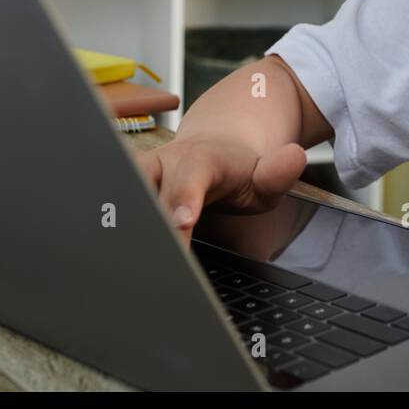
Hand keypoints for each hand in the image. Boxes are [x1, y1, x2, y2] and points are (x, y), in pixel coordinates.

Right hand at [132, 138, 308, 246]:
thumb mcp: (266, 175)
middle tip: (153, 261)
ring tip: (125, 262)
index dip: (184, 198)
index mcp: (200, 160)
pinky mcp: (127, 186)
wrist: (217, 147)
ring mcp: (142, 173)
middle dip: (148, 224)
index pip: (190, 178)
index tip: (183, 221)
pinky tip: (115, 258)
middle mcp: (165, 163)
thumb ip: (278, 173)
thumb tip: (295, 156)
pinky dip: (114, 229)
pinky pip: (117, 207)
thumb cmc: (241, 172)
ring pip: (122, 195)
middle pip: (148, 192)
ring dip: (121, 225)